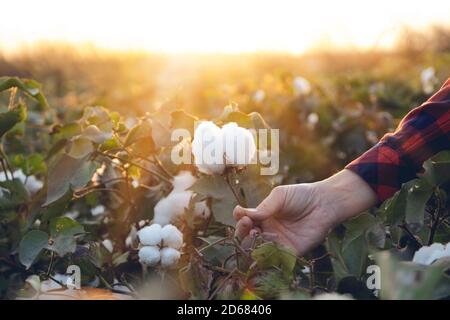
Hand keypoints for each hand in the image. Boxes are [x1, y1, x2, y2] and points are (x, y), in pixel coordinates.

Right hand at [233, 169, 376, 255]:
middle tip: (248, 224)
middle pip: (248, 238)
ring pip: (258, 250)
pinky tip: (263, 250)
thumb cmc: (302, 195)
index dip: (240, 220)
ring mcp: (278, 243)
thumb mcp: (279, 196)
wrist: (324, 203)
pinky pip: (274, 260)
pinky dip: (266, 258)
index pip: (245, 222)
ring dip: (252, 244)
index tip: (241, 214)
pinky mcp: (290, 253)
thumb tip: (241, 213)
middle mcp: (268, 231)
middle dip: (243, 232)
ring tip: (256, 233)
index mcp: (263, 217)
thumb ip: (263, 207)